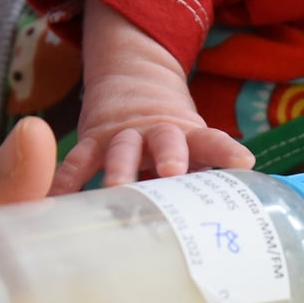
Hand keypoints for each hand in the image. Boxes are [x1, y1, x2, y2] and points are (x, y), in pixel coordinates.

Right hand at [51, 0, 253, 193]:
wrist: (132, 79)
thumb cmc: (170, 136)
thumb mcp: (190, 146)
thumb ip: (201, 176)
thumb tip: (225, 222)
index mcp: (187, 134)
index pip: (211, 141)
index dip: (226, 150)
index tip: (244, 162)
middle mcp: (157, 131)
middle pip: (166, 140)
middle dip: (170, 155)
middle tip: (173, 172)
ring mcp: (123, 133)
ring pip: (121, 148)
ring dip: (119, 167)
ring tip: (116, 189)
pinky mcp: (93, 138)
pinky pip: (79, 159)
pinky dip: (68, 178)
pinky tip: (59, 198)